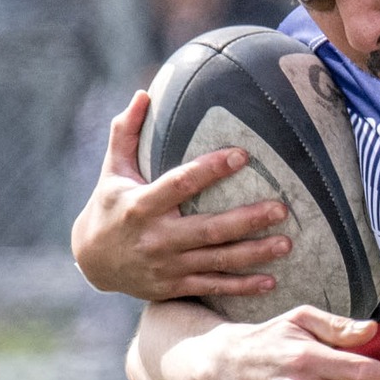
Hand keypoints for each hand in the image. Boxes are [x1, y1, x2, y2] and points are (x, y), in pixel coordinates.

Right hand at [70, 91, 292, 300]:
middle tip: (281, 207)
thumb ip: (126, 132)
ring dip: (254, 253)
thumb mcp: (113, 169)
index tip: (242, 155)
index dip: (210, 170)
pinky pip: (213, 286)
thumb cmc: (109, 205)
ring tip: (287, 243)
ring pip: (217, 260)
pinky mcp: (174, 286)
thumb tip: (144, 93)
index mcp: (141, 205)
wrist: (92, 261)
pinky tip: (271, 282)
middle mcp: (156, 238)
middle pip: (209, 229)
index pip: (180, 184)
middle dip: (247, 220)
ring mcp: (167, 265)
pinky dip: (242, 286)